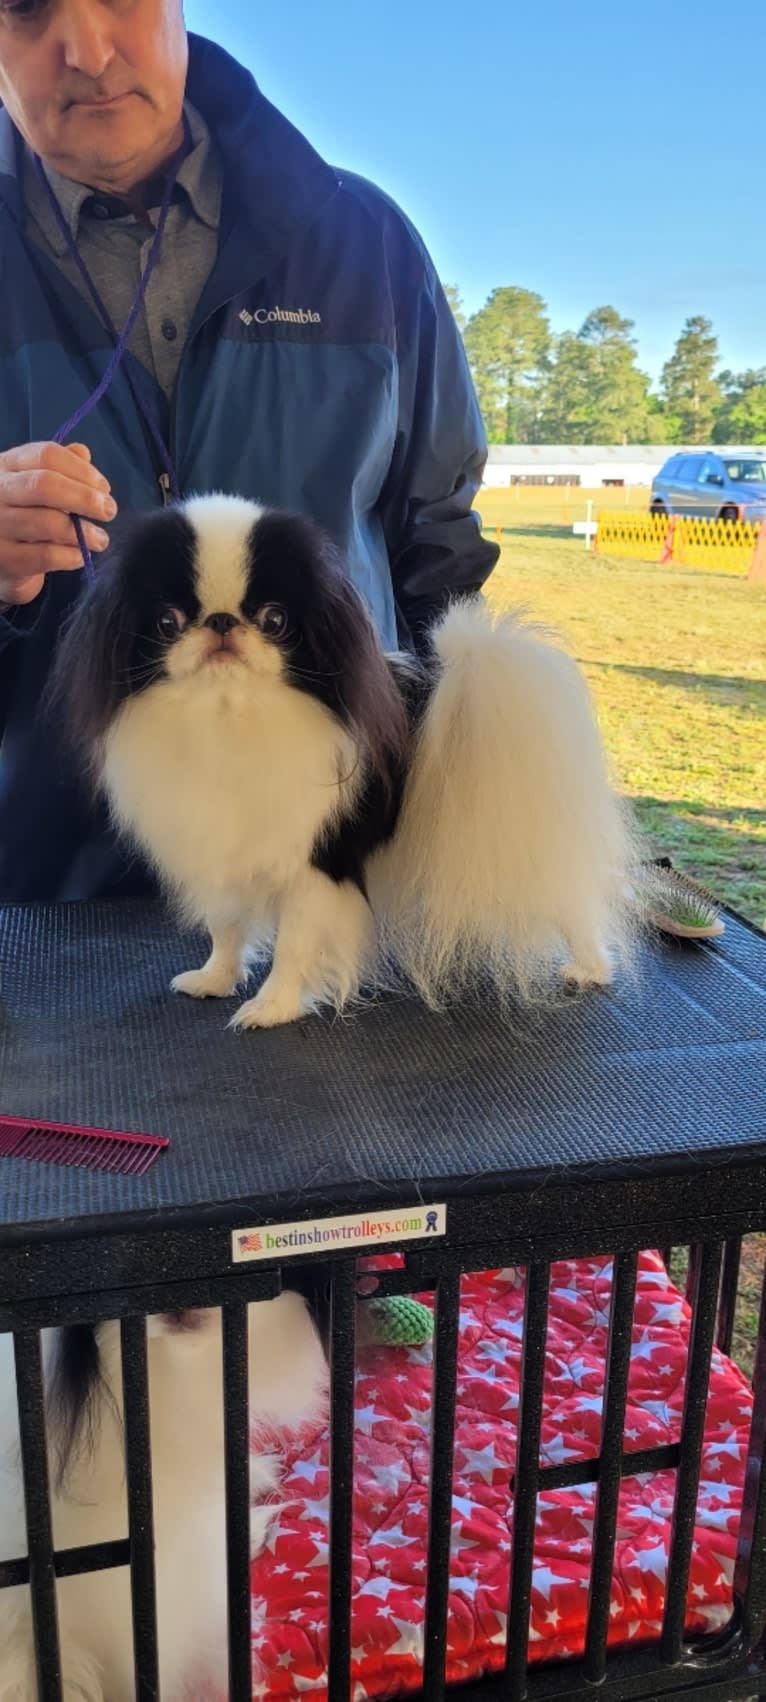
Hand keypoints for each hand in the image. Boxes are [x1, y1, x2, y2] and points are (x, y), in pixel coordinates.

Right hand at [0, 442, 116, 606]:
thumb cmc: (23, 515)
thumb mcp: (34, 484)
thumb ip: (59, 467)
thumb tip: (83, 453)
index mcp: (6, 465)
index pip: (47, 455)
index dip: (82, 470)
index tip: (104, 488)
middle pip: (46, 485)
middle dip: (86, 498)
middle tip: (109, 511)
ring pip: (48, 523)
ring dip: (84, 532)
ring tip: (101, 539)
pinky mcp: (3, 558)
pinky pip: (45, 556)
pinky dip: (71, 556)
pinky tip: (80, 555)